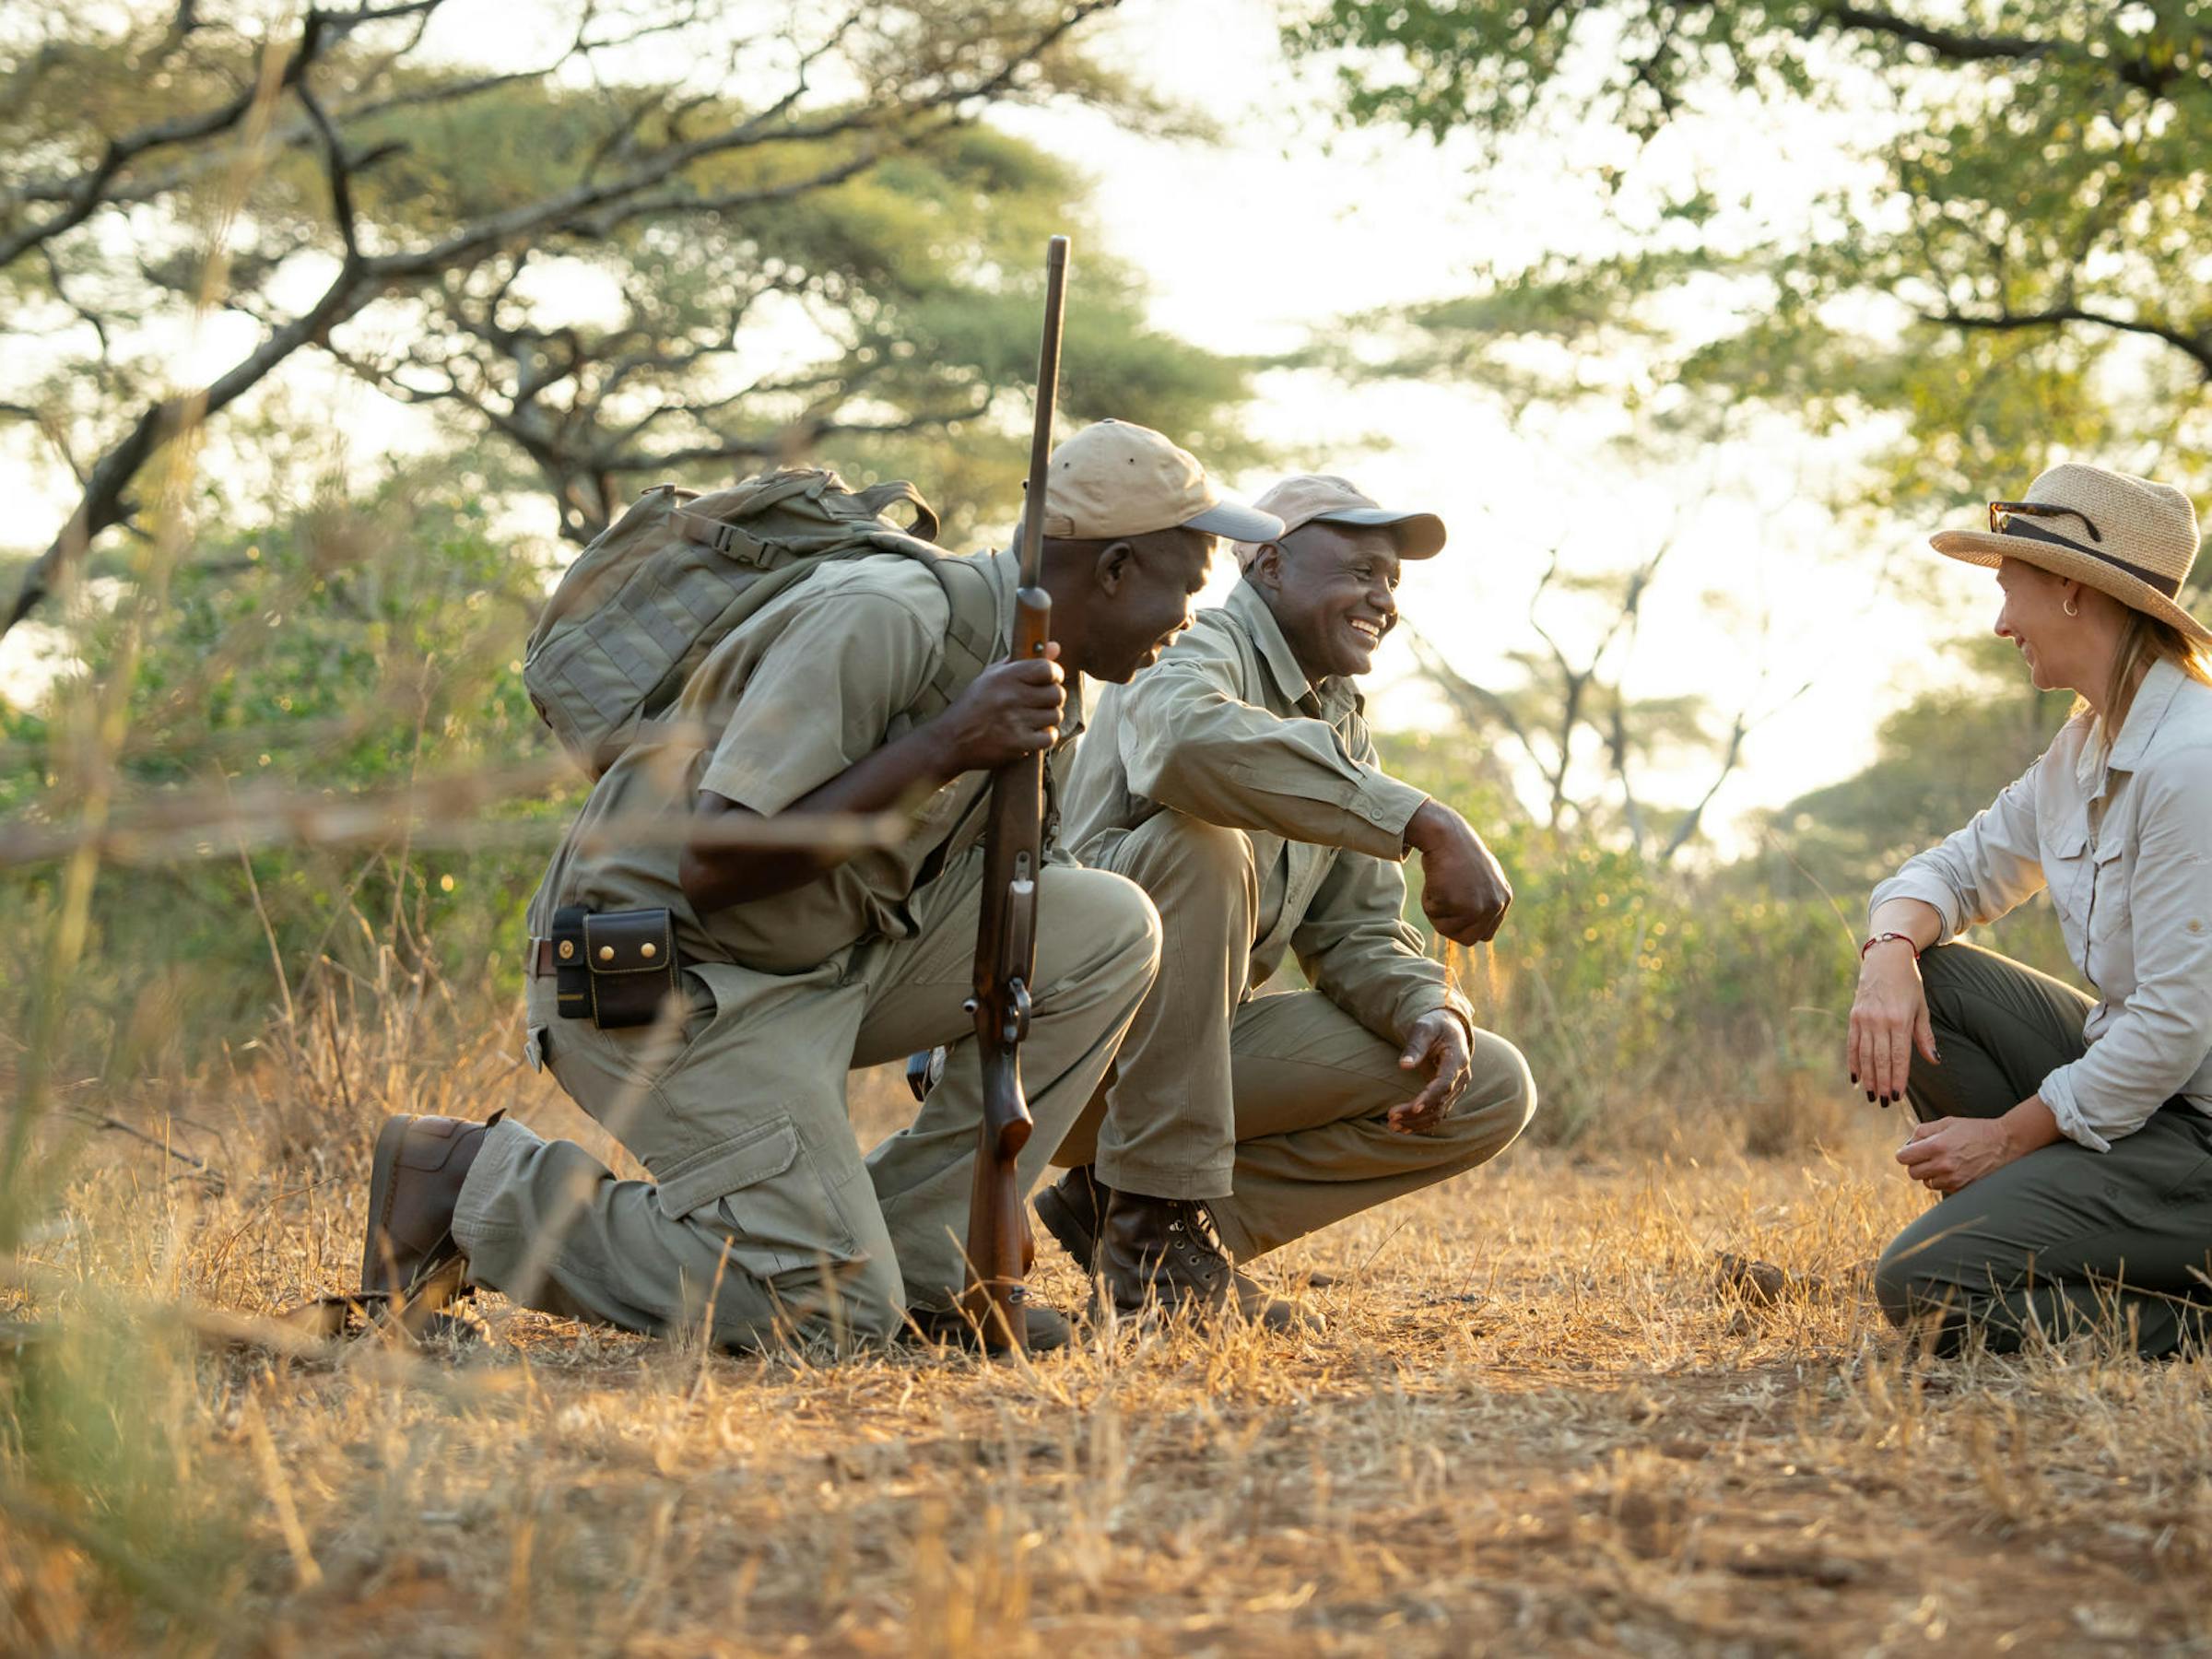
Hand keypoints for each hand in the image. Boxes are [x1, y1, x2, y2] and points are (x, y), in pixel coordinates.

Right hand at [930, 643, 1064, 772]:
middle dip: (1052, 698)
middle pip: (1056, 694)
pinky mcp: (1019, 744)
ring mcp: (1016, 722)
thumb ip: (1023, 660)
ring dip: (1048, 718)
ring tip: (1033, 718)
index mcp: (1005, 677)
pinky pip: (1049, 737)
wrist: (951, 739)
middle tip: (1041, 702)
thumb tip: (1056, 647)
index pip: (1048, 668)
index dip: (1054, 674)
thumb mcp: (991, 675)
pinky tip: (1032, 733)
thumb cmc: (973, 705)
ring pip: (1054, 716)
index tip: (1049, 680)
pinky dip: (1044, 737)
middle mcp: (1012, 697)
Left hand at [1391, 1010, 1471, 1132]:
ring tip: (1392, 1126)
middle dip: (1416, 1112)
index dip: (1430, 1097)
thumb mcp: (1424, 1028)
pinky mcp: (1448, 1095)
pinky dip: (1421, 1123)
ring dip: (1417, 1122)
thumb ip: (1415, 1045)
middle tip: (1391, 1116)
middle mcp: (1461, 1077)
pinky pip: (1437, 1113)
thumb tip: (1404, 1065)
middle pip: (1440, 1102)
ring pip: (1439, 1112)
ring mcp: (1456, 1088)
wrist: (1448, 1029)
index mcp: (1458, 1059)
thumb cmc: (1434, 1025)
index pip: (1446, 1083)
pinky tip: (1403, 1128)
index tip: (1414, 1107)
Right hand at [1406, 800, 1511, 944]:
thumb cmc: (1459, 853)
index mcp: (1503, 899)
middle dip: (1450, 926)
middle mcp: (1495, 905)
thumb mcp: (1483, 877)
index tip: (1454, 912)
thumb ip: (1484, 900)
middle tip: (1441, 902)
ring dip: (1436, 913)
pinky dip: (1428, 900)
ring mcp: (1477, 906)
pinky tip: (1435, 880)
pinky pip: (1433, 915)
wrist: (1447, 835)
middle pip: (1468, 939)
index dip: (1466, 927)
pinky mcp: (1457, 903)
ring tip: (1439, 885)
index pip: (1485, 934)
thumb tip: (1479, 927)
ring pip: (1448, 930)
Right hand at [1847, 940, 1935, 1105]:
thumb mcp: (1921, 1007)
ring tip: (1871, 1095)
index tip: (1897, 1096)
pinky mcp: (1854, 1016)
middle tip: (1883, 1103)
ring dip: (1868, 1077)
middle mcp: (1880, 1021)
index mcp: (1900, 1020)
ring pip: (1865, 1055)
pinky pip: (1852, 1044)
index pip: (1898, 1056)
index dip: (1898, 1078)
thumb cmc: (1908, 983)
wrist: (1885, 958)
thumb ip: (1924, 1036)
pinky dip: (1853, 1062)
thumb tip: (1934, 1061)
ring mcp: (1864, 1019)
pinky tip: (1856, 1077)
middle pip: (1880, 1059)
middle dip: (1882, 1083)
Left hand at [1896, 1116, 2019, 1194]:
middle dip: (1915, 1164)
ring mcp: (1954, 1179)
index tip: (1909, 1151)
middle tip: (1925, 1156)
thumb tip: (1908, 1143)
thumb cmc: (1974, 1131)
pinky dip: (1943, 1181)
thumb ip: (1923, 1131)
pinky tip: (1954, 1170)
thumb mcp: (1947, 1122)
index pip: (1904, 1158)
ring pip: (1927, 1183)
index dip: (1904, 1153)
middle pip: (1912, 1173)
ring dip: (1930, 1174)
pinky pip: (1943, 1188)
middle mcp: (1944, 1165)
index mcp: (1937, 1146)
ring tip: (1942, 1162)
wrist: (2004, 1143)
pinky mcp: (1963, 1188)